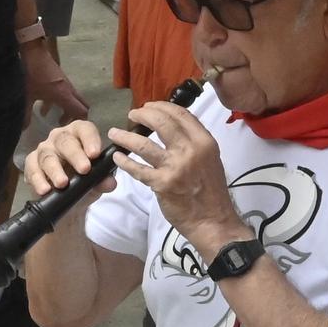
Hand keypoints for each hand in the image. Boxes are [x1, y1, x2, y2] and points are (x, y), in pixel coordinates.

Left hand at [21, 39, 89, 124]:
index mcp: (64, 96)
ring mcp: (66, 83)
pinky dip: (60, 101)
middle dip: (76, 117)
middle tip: (65, 125)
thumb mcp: (26, 96)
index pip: (82, 111)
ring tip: (55, 118)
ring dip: (67, 109)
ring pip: (73, 99)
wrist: (32, 51)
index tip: (70, 130)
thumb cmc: (31, 74)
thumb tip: (23, 130)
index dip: (80, 122)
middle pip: (82, 105)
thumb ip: (25, 114)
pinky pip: (66, 93)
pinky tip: (44, 105)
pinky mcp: (60, 78)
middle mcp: (69, 90)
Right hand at [24, 118, 112, 200]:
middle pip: (65, 141)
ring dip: (55, 170)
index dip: (90, 139)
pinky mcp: (31, 164)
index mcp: (79, 135)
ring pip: (47, 156)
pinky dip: (38, 180)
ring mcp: (44, 150)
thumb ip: (104, 180)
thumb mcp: (98, 183)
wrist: (70, 202)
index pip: (85, 129)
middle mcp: (60, 139)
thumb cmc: (85, 183)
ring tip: (63, 184)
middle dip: (75, 155)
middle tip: (85, 169)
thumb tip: (109, 182)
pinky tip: (45, 190)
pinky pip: (32, 169)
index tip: (95, 154)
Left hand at [109, 101, 246, 247]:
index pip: (180, 114)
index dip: (161, 106)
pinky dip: (124, 161)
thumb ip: (194, 142)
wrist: (213, 220)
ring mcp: (175, 167)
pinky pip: (137, 169)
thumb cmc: (211, 191)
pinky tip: (118, 157)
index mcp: (204, 142)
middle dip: (142, 114)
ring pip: (143, 144)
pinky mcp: (162, 184)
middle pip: (160, 122)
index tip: (149, 106)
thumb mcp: (210, 159)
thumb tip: (172, 127)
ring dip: (125, 136)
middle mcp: (191, 150)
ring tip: (115, 133)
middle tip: (132, 115)